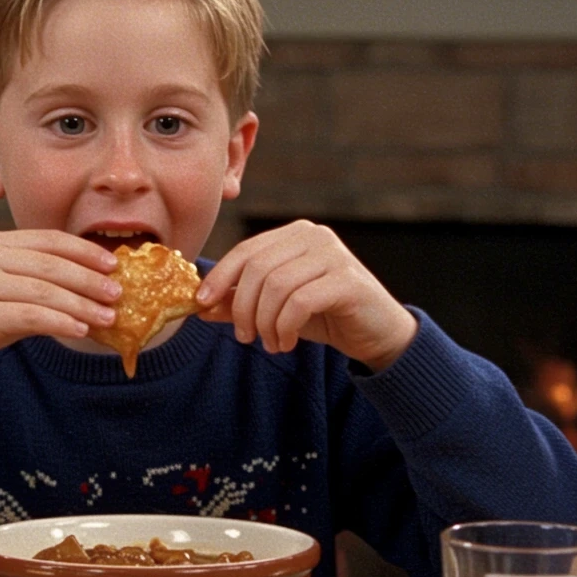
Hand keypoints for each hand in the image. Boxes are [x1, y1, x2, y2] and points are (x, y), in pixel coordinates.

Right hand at [0, 230, 120, 378]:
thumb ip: (35, 283)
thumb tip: (91, 292)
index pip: (48, 240)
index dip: (83, 251)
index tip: (112, 264)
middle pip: (50, 264)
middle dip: (89, 279)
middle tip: (118, 293)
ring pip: (44, 291)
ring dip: (82, 304)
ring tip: (107, 316)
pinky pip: (30, 316)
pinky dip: (60, 322)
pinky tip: (80, 329)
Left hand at [196, 220, 417, 371]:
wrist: (375, 333)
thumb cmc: (323, 315)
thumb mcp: (274, 309)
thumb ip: (239, 303)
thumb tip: (200, 307)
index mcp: (294, 234)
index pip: (246, 251)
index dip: (219, 277)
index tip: (201, 304)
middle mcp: (314, 236)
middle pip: (257, 269)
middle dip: (242, 308)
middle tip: (245, 337)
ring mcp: (333, 255)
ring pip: (276, 286)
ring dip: (265, 322)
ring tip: (270, 343)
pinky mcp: (347, 280)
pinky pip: (299, 302)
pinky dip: (284, 327)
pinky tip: (286, 342)